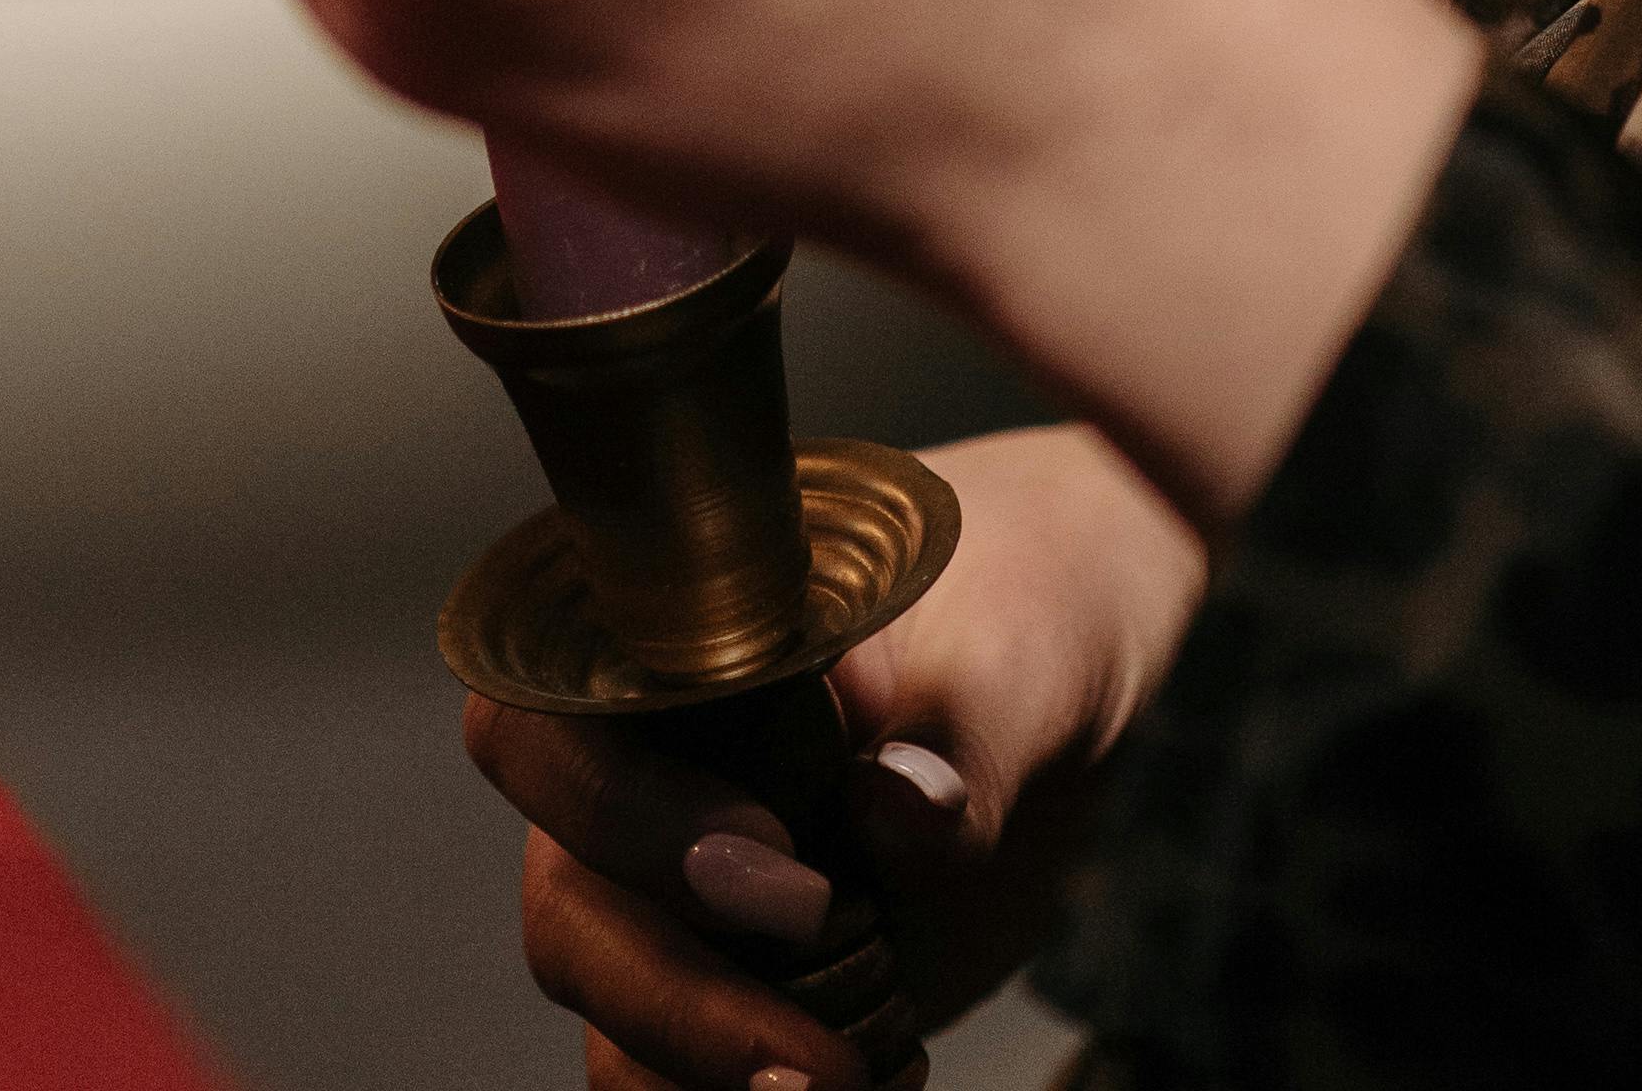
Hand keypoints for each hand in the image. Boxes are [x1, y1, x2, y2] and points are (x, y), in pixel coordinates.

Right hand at [465, 422, 1206, 1086]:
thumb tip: (894, 809)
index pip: (549, 718)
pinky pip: (672, 1068)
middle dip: (673, 995)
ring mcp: (691, 884)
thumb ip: (972, 716)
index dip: (617, 809)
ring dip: (700, 1072)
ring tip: (848, 1086)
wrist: (1092, 674)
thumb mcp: (1034, 637)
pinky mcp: (746, 980)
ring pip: (608, 1004)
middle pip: (568, 901)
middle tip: (814, 1053)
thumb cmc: (1041, 599)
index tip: (771, 864)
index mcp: (680, 639)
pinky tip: (880, 1086)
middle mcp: (655, 762)